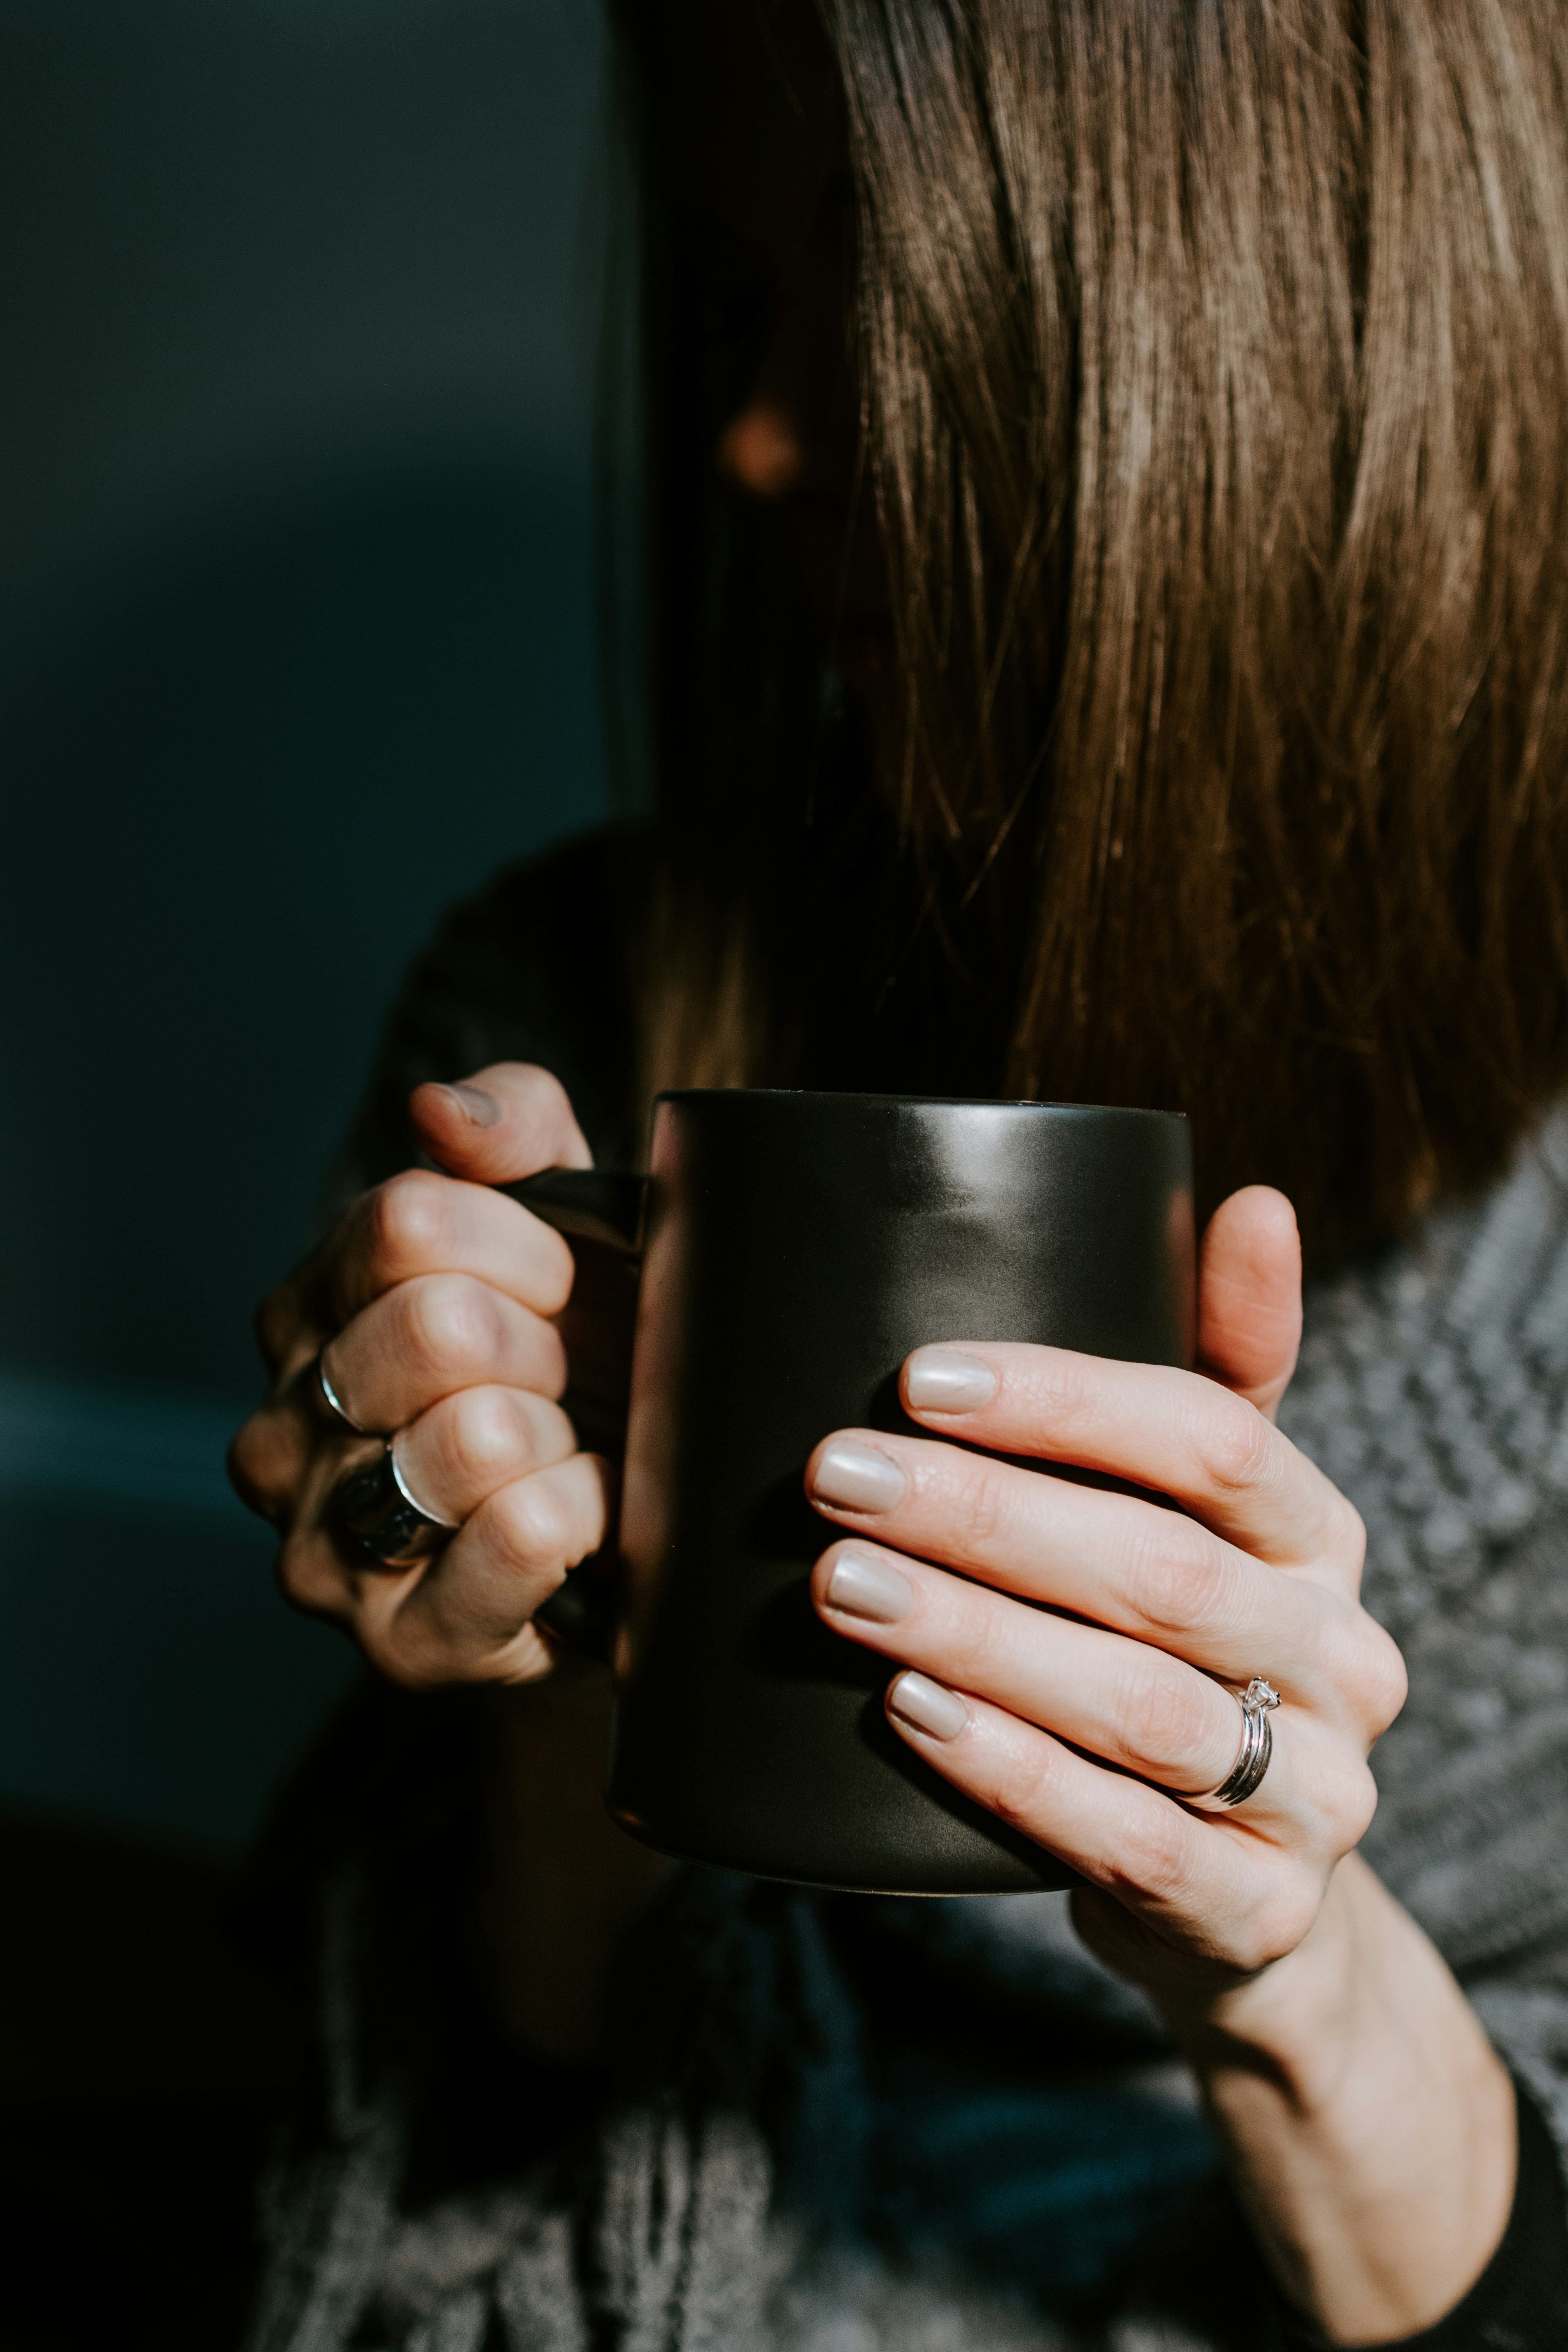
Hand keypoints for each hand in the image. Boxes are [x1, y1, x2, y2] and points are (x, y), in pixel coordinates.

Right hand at [229, 1065, 623, 1686]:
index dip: (527, 1245)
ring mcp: (322, 1547)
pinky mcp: (399, 1643)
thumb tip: (437, 1110)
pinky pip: (516, 1539)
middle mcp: (281, 1429)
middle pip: (438, 1326)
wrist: (630, 1533)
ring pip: (475, 1437)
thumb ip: (510, 1130)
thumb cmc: (587, 1359)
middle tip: (573, 1383)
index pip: (409, 1222)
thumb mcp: (567, 1216)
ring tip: (573, 1455)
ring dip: (568, 1439)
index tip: (567, 1282)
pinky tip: (593, 1517)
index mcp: (306, 1314)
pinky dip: (588, 1515)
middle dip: (549, 1345)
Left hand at [804, 1186, 1407, 1997]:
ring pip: (1136, 1705)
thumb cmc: (1176, 1654)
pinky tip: (907, 1714)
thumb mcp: (1203, 1516)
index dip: (1067, 1400)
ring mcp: (1315, 1794)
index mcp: (1322, 1537)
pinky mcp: (1259, 1911)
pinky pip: (1130, 1840)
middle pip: (1158, 1570)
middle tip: (834, 1474)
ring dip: (975, 1637)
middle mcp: (1340, 1657)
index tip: (919, 1374)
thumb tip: (1253, 1202)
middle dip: (982, 1516)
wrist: (1234, 1887)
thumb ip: (1217, 1367)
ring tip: (840, 1585)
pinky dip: (1011, 1774)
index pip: (1217, 1438)